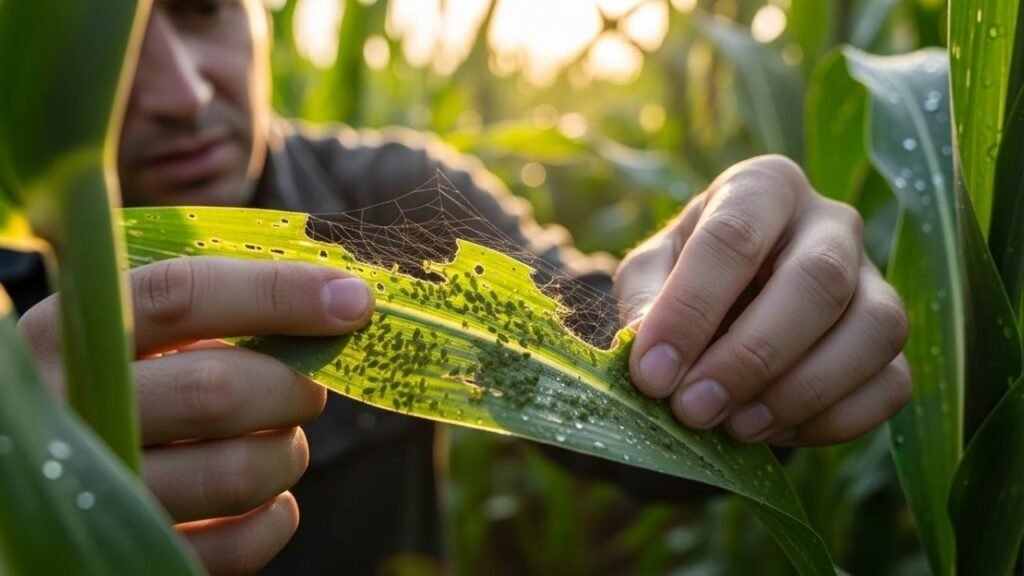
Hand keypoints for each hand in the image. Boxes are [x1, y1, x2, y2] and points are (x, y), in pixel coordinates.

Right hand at [19, 257, 373, 574]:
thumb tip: (340, 299)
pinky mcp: (131, 557)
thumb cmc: (120, 380)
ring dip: (288, 451)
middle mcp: (72, 411)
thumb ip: (211, 307)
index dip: (279, 293)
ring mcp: (100, 492)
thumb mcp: (134, 330)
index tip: (352, 300)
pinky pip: (235, 545)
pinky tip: (271, 496)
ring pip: (235, 472)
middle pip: (217, 391)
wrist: (37, 471)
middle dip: (292, 386)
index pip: (183, 296)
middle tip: (310, 386)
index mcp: (69, 333)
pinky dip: (276, 517)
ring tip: (283, 437)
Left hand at [616, 155, 909, 446]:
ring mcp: (875, 279)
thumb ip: (646, 304)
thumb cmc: (686, 275)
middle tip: (694, 409)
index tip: (652, 374)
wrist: (733, 298)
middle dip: (751, 357)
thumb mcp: (650, 273)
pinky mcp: (894, 341)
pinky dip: (834, 419)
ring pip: (875, 329)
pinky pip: (892, 383)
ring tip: (736, 426)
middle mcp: (831, 222)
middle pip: (818, 280)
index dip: (691, 310)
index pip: (734, 238)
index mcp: (762, 188)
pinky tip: (774, 431)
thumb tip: (653, 362)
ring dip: (802, 391)